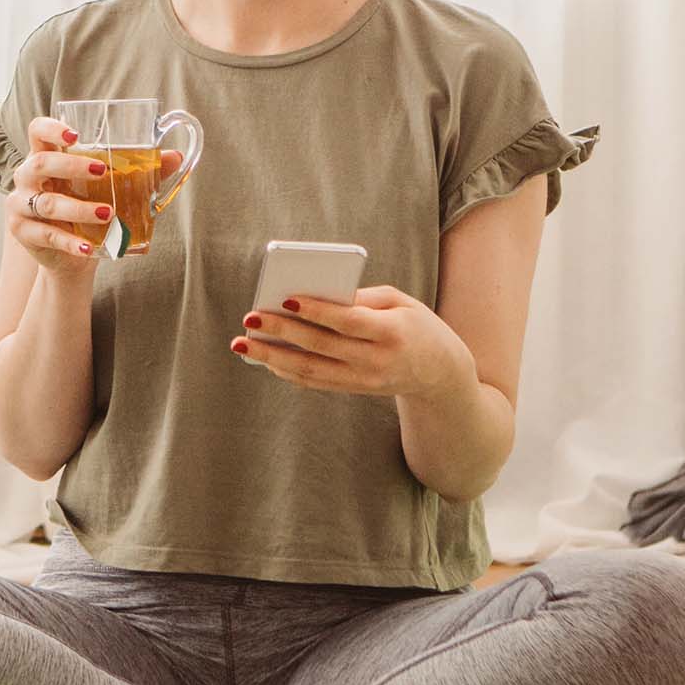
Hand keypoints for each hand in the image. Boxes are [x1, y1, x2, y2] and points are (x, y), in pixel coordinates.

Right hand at [4, 117, 183, 277]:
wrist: (71, 256)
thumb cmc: (87, 210)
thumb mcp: (108, 188)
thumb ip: (137, 170)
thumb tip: (174, 156)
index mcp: (45, 156)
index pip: (38, 131)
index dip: (52, 128)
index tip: (75, 135)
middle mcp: (27, 177)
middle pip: (40, 163)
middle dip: (71, 166)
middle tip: (102, 172)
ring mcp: (20, 205)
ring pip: (47, 203)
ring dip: (78, 208)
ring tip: (108, 213)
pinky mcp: (23, 232)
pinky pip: (47, 236)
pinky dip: (71, 243)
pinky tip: (89, 248)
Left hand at [231, 283, 473, 400]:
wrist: (440, 372)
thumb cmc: (416, 325)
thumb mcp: (400, 301)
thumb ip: (362, 297)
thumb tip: (318, 294)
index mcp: (391, 332)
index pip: (347, 322)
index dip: (316, 311)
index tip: (285, 299)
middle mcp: (377, 361)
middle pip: (321, 347)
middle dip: (282, 333)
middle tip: (250, 319)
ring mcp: (365, 381)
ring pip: (312, 370)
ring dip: (273, 357)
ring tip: (244, 343)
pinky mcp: (355, 390)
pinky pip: (315, 382)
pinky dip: (287, 371)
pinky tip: (265, 358)